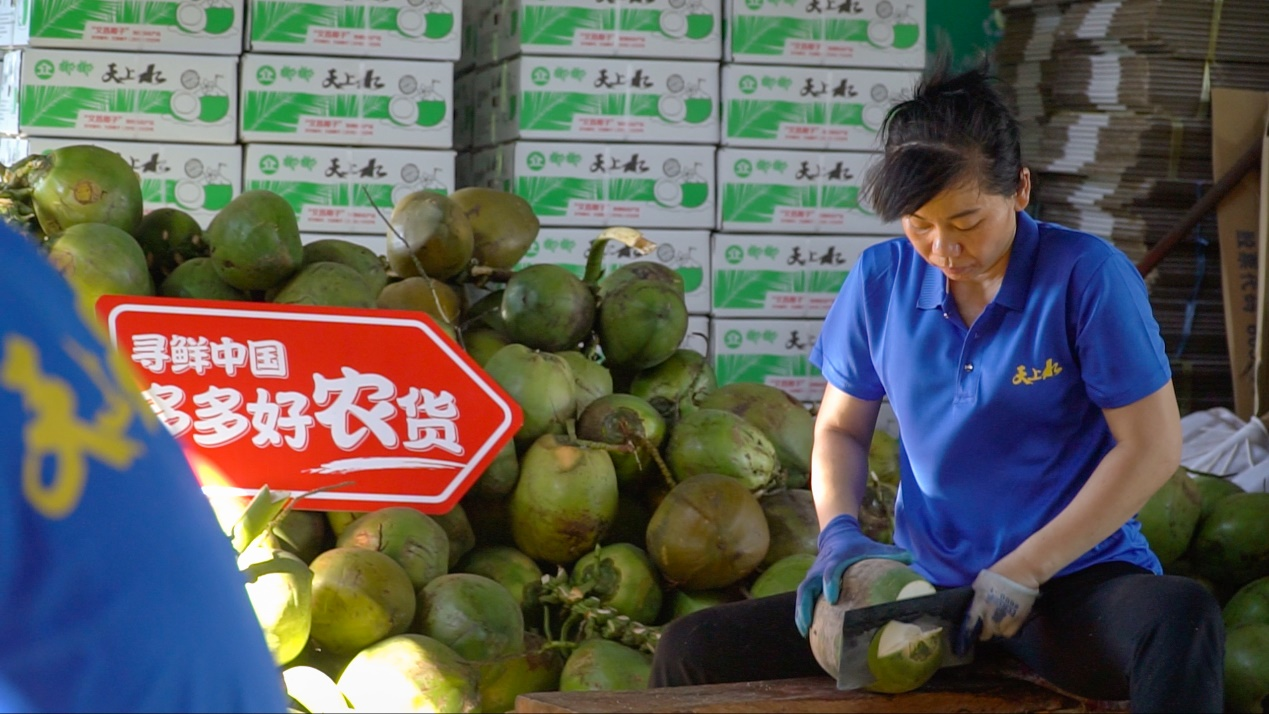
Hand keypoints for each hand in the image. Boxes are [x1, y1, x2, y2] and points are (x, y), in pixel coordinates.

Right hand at [794, 514, 912, 636]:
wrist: (836, 536)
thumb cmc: (858, 546)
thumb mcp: (872, 546)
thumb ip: (891, 553)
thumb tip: (914, 558)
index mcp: (837, 558)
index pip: (830, 570)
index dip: (829, 583)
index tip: (832, 599)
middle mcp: (821, 567)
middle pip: (808, 586)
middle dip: (806, 604)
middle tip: (809, 623)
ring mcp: (813, 575)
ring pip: (802, 593)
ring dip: (801, 612)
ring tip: (804, 632)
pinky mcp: (810, 582)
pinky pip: (803, 598)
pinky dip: (802, 613)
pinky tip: (806, 631)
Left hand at [954, 569, 1039, 655]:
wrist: (1023, 572)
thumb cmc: (1000, 572)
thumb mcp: (981, 582)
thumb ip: (978, 595)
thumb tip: (975, 603)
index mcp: (980, 605)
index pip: (971, 623)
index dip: (970, 629)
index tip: (970, 631)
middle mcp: (991, 615)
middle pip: (985, 633)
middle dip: (984, 631)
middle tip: (984, 627)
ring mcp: (1006, 619)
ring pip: (998, 634)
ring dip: (996, 631)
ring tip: (996, 625)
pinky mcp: (1019, 620)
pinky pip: (1010, 632)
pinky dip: (1007, 630)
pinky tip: (1006, 624)